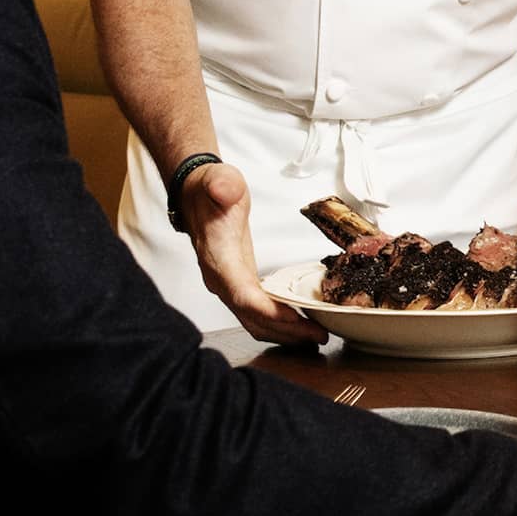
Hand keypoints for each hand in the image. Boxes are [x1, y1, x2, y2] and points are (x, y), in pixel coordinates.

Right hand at [179, 161, 326, 344]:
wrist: (196, 195)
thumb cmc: (210, 189)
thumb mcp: (219, 179)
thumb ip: (222, 184)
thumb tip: (225, 190)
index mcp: (218, 259)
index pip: (243, 295)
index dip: (269, 312)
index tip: (297, 321)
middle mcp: (220, 280)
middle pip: (252, 318)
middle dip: (286, 331)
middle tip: (320, 335)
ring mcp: (228, 285)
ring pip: (254, 322)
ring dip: (284, 333)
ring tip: (316, 336)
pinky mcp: (238, 284)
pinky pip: (257, 314)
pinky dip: (278, 324)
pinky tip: (299, 324)